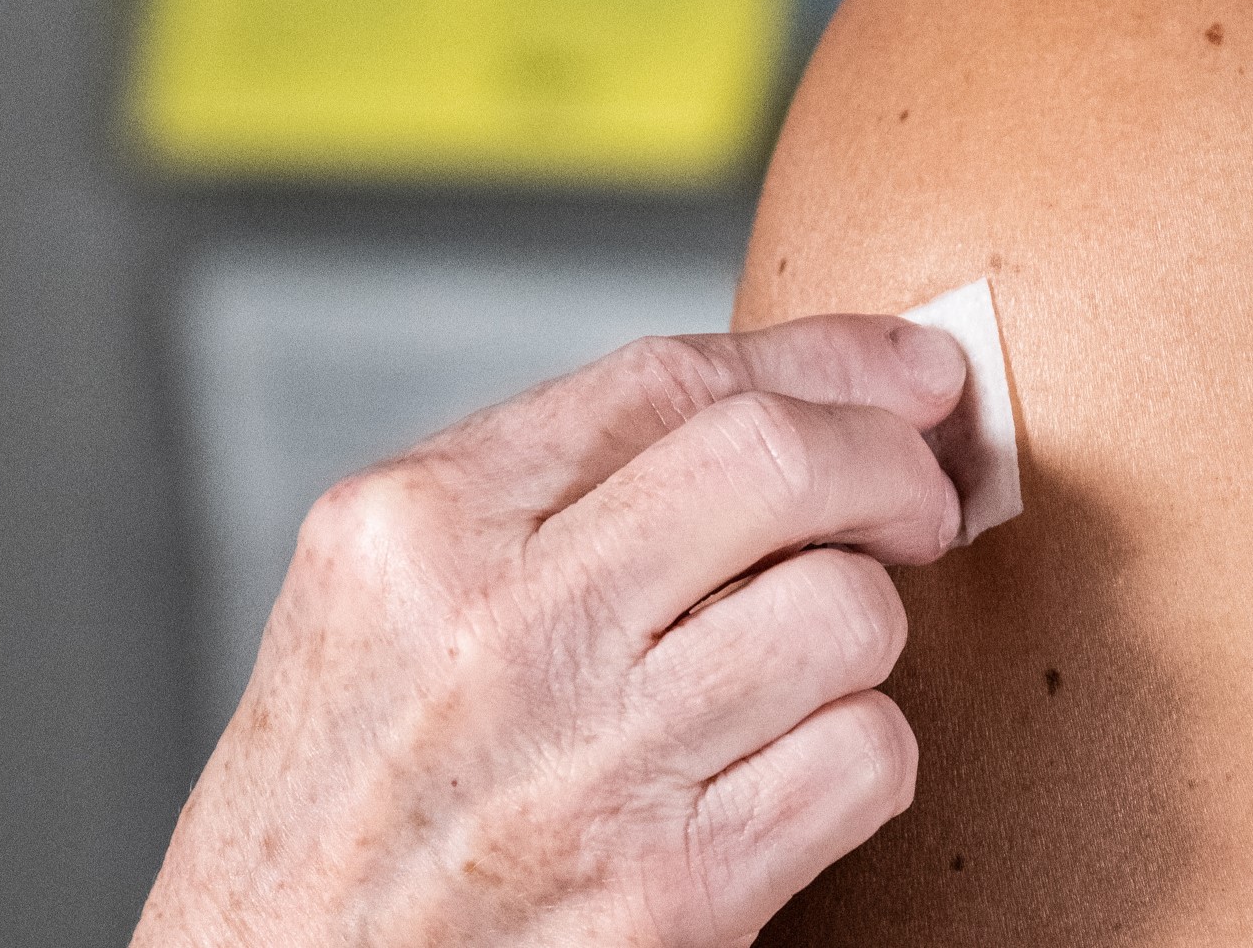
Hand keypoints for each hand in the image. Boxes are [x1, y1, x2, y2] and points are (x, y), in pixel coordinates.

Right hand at [132, 315, 968, 946]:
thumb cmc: (340, 806)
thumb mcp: (384, 598)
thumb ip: (552, 490)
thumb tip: (788, 399)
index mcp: (415, 528)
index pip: (671, 379)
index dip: (826, 358)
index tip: (908, 373)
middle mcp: (498, 633)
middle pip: (779, 462)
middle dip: (888, 464)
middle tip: (912, 498)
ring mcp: (588, 767)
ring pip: (847, 609)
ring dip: (858, 630)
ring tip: (796, 663)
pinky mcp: (672, 895)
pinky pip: (865, 757)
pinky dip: (858, 754)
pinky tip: (786, 767)